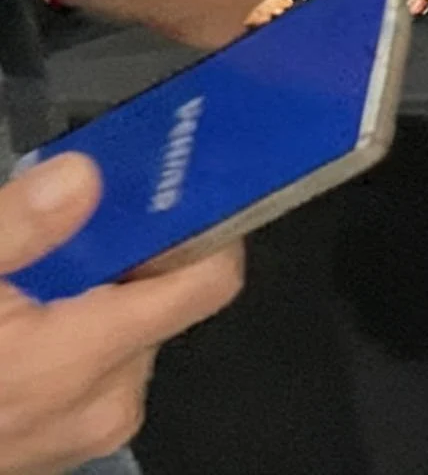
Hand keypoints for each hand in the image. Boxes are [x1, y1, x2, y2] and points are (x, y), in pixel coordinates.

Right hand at [0, 155, 244, 474]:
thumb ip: (19, 227)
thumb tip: (84, 179)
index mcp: (86, 358)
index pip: (208, 282)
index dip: (203, 228)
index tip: (177, 190)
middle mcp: (104, 404)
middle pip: (162, 304)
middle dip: (123, 262)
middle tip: (69, 231)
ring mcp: (81, 436)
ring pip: (125, 338)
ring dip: (90, 302)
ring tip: (26, 286)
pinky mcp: (56, 452)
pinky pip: (89, 376)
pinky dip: (66, 342)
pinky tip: (16, 328)